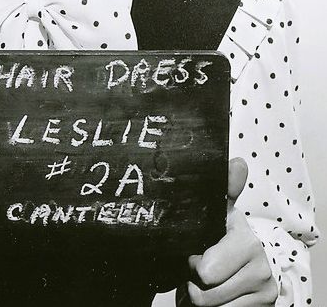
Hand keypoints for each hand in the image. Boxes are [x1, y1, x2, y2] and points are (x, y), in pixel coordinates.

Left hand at [183, 158, 277, 305]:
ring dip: (202, 298)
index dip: (192, 266)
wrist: (252, 263)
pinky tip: (218, 295)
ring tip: (205, 282)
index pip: (205, 271)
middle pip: (204, 294)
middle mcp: (260, 269)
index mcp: (246, 242)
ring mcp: (264, 293)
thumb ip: (225, 188)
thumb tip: (238, 162)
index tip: (193, 257)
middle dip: (193, 284)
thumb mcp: (222, 211)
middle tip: (194, 270)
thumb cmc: (226, 233)